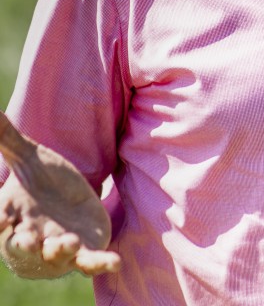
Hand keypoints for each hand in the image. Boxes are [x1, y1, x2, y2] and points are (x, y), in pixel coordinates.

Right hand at [0, 111, 120, 277]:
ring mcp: (59, 245)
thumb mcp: (29, 159)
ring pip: (55, 255)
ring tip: (68, 243)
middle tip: (24, 239)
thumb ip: (9, 139)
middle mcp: (32, 234)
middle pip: (22, 245)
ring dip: (60, 251)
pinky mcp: (86, 250)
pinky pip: (91, 261)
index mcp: (14, 214)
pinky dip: (100, 263)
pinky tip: (115, 262)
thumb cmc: (42, 186)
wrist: (68, 207)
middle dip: (22, 245)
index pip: (0, 218)